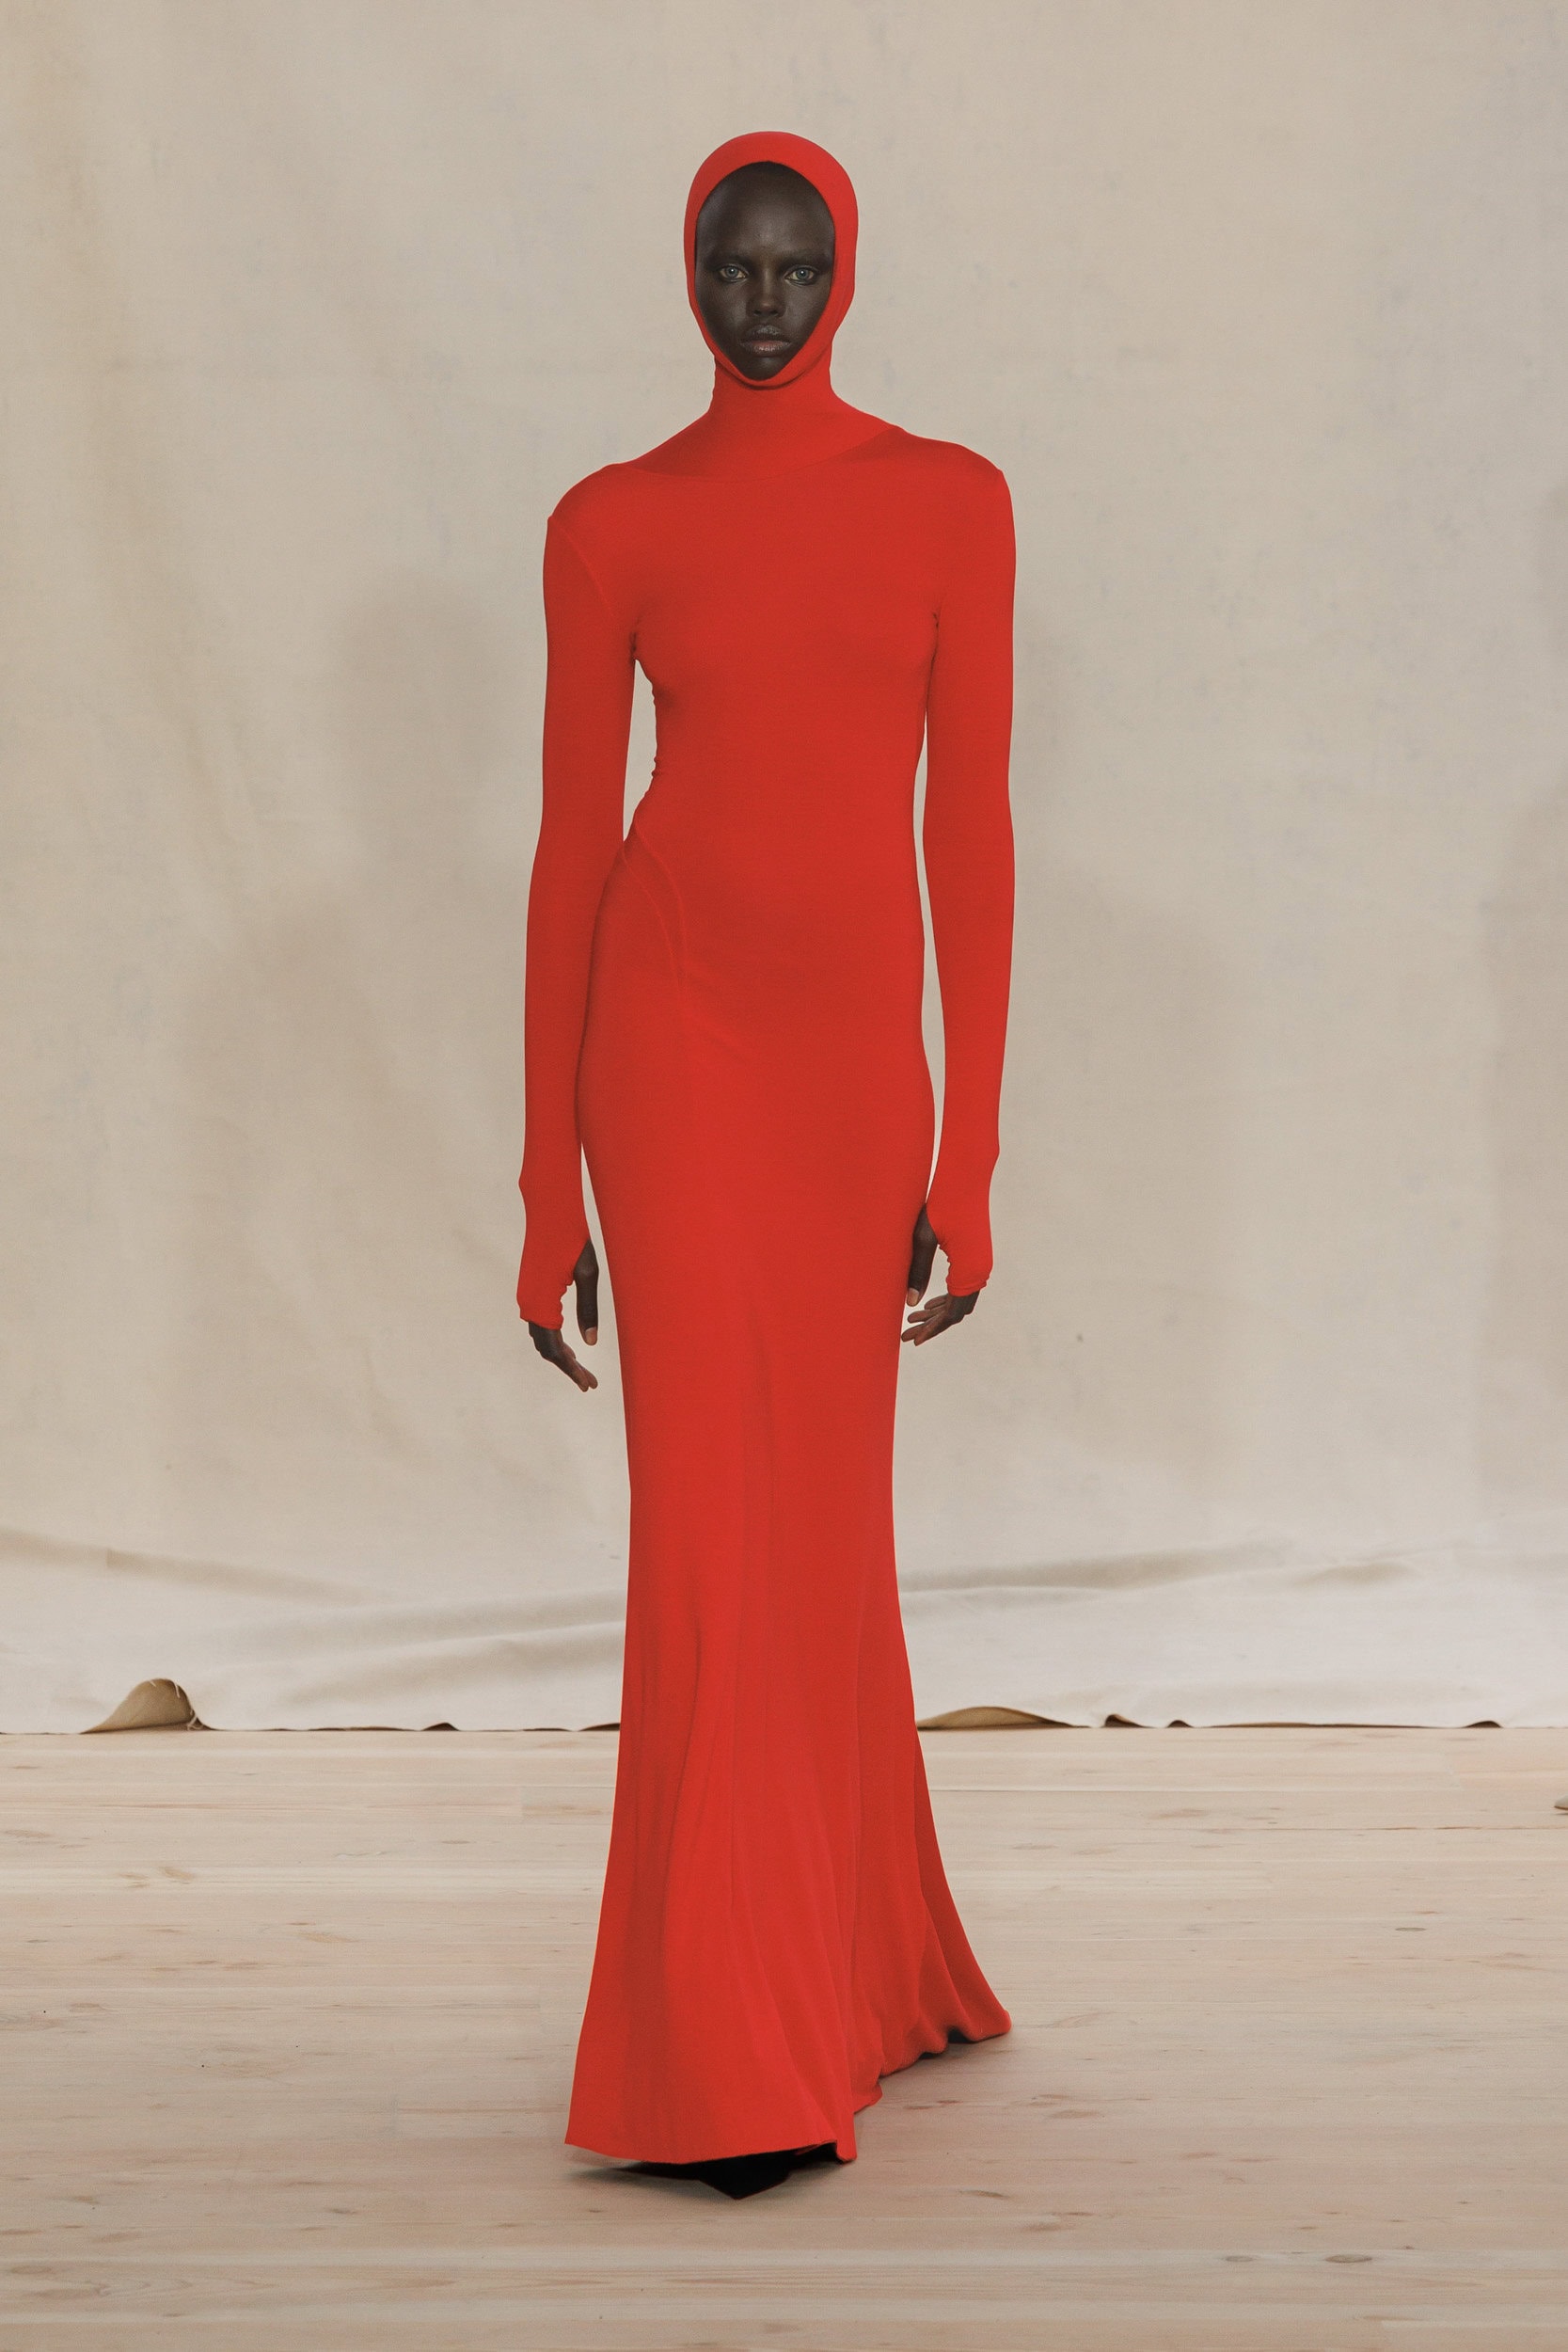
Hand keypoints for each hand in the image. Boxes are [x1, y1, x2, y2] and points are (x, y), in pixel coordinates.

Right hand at [527, 1239, 599, 1390]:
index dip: (571, 1371)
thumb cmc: (573, 1238)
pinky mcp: (530, 1289)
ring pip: (542, 1337)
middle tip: (590, 1383)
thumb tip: (590, 1343)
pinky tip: (570, 1344)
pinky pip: (540, 1323)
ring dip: (560, 1355)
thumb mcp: (589, 1274)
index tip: (588, 1386)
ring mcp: (527, 1296)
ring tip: (582, 1369)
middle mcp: (529, 1303)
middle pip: (546, 1348)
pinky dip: (554, 1339)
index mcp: (542, 1303)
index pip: (555, 1350)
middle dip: (568, 1368)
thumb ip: (589, 1309)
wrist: (550, 1210)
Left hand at [901, 1203, 978, 1345]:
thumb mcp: (922, 1239)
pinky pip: (963, 1286)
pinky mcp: (977, 1256)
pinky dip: (946, 1298)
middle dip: (933, 1325)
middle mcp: (980, 1270)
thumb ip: (917, 1272)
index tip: (913, 1340)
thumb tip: (910, 1304)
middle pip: (957, 1311)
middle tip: (907, 1335)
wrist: (965, 1177)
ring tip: (911, 1320)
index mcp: (969, 1270)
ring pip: (960, 1300)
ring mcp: (981, 1263)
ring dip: (938, 1312)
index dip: (932, 1329)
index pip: (952, 1313)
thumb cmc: (941, 1204)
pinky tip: (928, 1303)